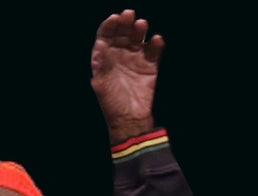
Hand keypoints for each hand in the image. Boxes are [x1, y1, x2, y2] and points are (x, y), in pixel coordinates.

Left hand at [90, 9, 164, 140]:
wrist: (130, 118)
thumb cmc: (112, 103)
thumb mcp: (101, 84)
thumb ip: (101, 64)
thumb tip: (101, 44)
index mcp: (104, 59)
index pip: (105, 37)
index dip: (109, 26)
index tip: (115, 18)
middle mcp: (119, 55)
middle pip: (122, 34)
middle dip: (125, 23)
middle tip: (129, 15)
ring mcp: (135, 59)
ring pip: (138, 38)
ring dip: (139, 30)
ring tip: (141, 24)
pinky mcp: (150, 65)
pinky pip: (154, 50)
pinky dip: (156, 44)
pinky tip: (156, 40)